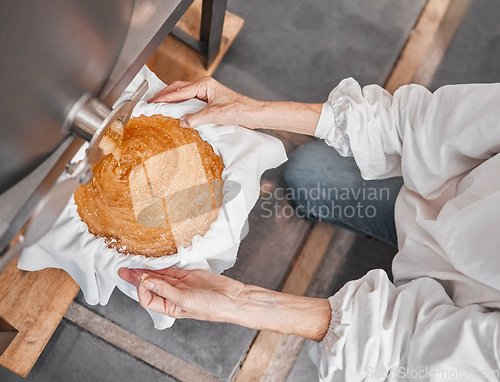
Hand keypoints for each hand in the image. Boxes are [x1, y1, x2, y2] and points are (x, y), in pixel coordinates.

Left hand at [119, 266, 330, 340]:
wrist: (233, 298)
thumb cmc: (212, 306)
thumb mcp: (185, 300)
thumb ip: (166, 289)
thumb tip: (146, 282)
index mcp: (170, 307)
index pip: (148, 298)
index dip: (141, 288)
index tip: (140, 278)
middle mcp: (172, 296)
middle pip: (150, 285)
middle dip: (137, 277)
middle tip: (123, 267)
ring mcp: (181, 284)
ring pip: (160, 275)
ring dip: (148, 269)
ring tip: (133, 261)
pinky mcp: (189, 274)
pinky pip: (172, 268)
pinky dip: (162, 263)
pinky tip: (152, 259)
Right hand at [148, 77, 321, 134]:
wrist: (252, 114)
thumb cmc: (239, 110)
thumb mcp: (215, 115)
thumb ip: (196, 118)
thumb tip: (181, 122)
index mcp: (204, 85)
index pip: (179, 91)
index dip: (164, 97)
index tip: (151, 102)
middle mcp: (204, 86)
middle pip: (178, 88)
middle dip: (164, 95)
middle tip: (150, 102)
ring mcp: (206, 93)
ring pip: (183, 93)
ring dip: (171, 99)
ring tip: (159, 106)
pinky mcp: (209, 101)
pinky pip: (190, 100)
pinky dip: (180, 104)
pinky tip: (175, 111)